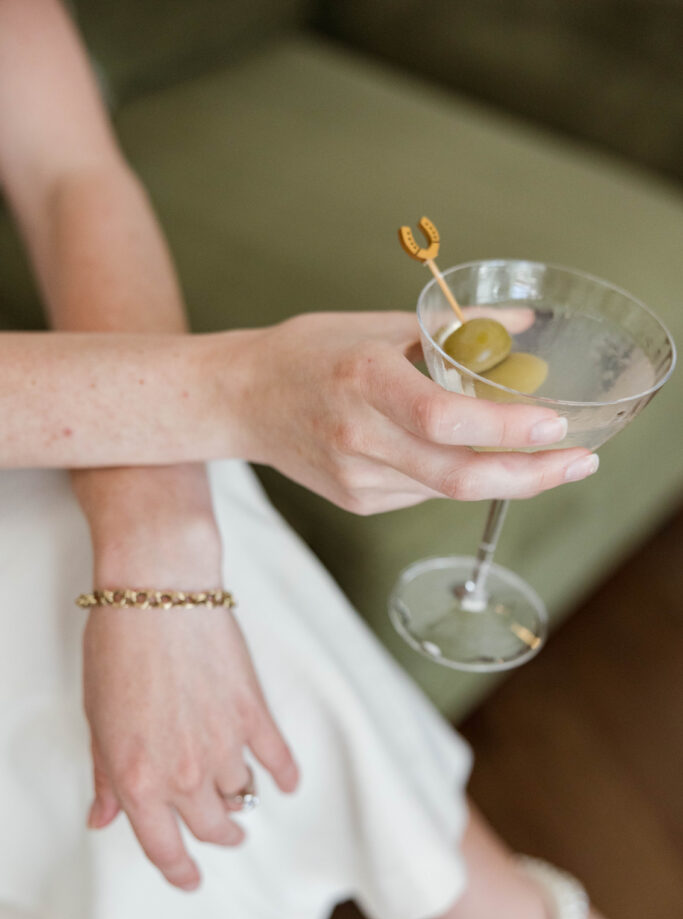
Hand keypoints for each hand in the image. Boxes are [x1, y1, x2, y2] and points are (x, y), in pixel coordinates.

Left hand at [83, 528, 297, 891]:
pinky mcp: (254, 714)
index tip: (189, 878)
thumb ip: (105, 774)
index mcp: (138, 778)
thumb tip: (103, 816)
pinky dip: (284, 775)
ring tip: (242, 797)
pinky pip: (278, 759)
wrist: (159, 594)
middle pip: (213, 826)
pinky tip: (286, 781)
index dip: (179, 870)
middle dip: (220, 835)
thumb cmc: (118, 647)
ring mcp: (224, 745)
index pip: (163, 846)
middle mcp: (184, 772)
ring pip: (243, 794)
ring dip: (243, 801)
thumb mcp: (97, 718)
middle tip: (226, 834)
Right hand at [228, 310, 596, 513]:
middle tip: (579, 461)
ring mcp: (355, 477)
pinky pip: (424, 492)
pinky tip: (473, 458)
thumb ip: (453, 329)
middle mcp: (357, 436)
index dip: (505, 429)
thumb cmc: (308, 353)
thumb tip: (520, 326)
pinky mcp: (357, 500)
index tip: (555, 424)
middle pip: (457, 476)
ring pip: (447, 490)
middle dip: (531, 476)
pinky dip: (459, 475)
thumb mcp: (376, 323)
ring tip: (547, 458)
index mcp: (362, 379)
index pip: (442, 419)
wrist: (240, 400)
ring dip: (505, 478)